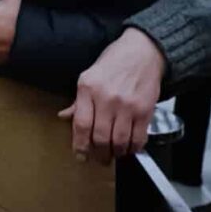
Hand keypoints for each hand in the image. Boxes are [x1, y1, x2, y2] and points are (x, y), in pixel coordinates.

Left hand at [58, 28, 164, 163]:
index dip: (79, 144)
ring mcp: (127, 105)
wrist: (143, 52)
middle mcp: (106, 98)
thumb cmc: (114, 62)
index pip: (81, 123)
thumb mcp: (89, 76)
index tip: (80, 154)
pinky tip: (130, 148)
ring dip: (116, 153)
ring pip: (119, 141)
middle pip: (100, 136)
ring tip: (114, 154)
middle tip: (99, 159)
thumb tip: (65, 116)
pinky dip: (133, 148)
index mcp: (87, 88)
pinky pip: (138, 138)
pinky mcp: (145, 111)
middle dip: (98, 153)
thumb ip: (79, 100)